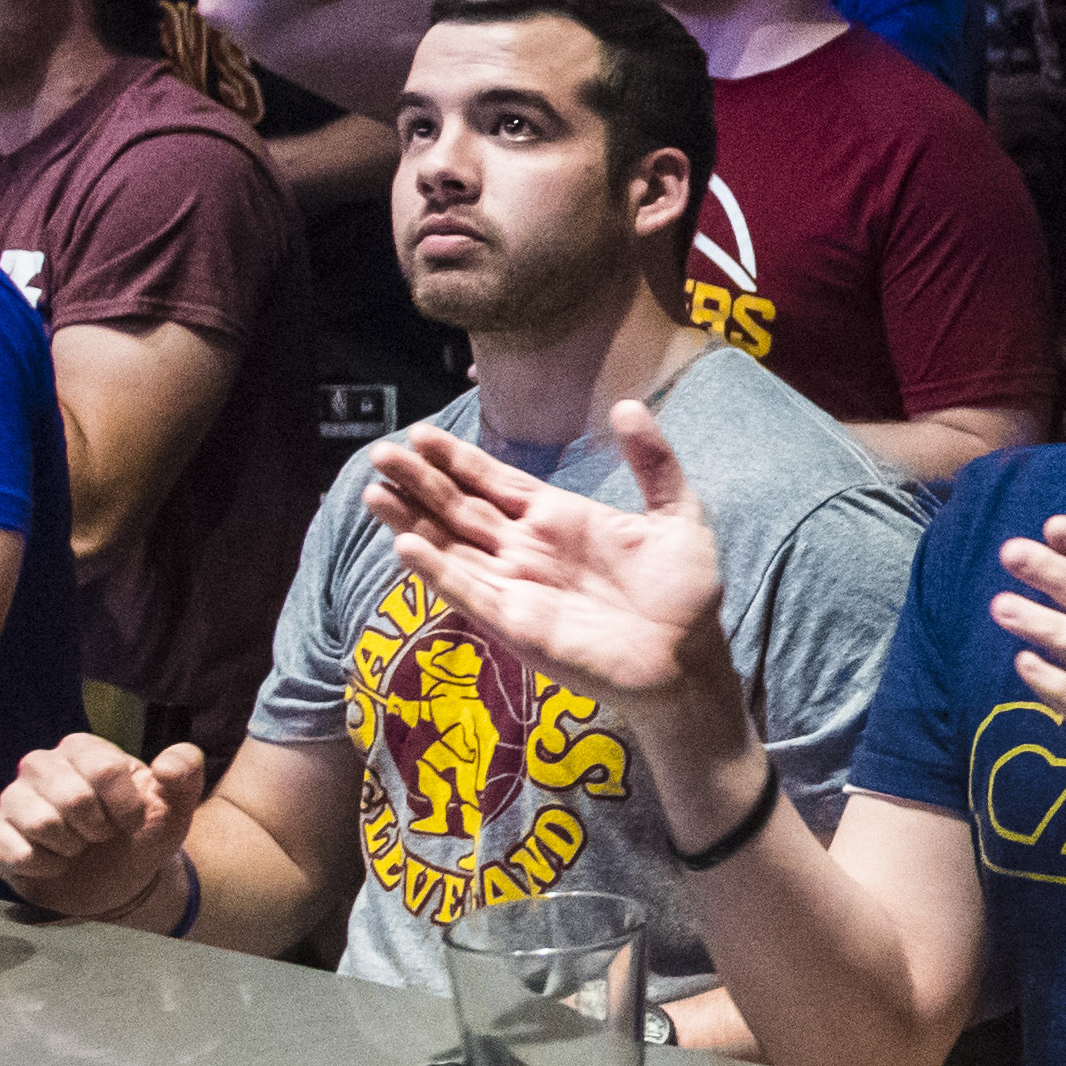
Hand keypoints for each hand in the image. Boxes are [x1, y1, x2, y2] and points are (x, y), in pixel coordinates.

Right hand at [0, 729, 208, 920]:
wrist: (119, 879)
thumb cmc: (142, 832)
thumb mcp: (174, 804)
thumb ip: (185, 772)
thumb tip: (166, 766)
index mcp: (82, 749)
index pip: (104, 769)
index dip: (126, 806)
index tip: (132, 820)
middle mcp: (41, 765)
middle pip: (73, 798)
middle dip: (99, 828)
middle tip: (102, 835)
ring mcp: (13, 799)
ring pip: (43, 823)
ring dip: (73, 847)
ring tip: (78, 846)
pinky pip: (18, 852)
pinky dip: (47, 866)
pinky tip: (55, 863)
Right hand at [364, 410, 741, 718]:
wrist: (691, 660)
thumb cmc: (685, 593)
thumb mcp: (678, 514)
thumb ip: (653, 461)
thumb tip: (628, 404)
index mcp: (559, 518)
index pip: (495, 481)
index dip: (457, 459)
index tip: (421, 433)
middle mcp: (527, 550)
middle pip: (461, 508)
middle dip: (420, 481)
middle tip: (380, 452)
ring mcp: (517, 587)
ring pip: (451, 547)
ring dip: (411, 522)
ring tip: (375, 492)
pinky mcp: (516, 625)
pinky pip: (468, 593)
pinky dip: (437, 572)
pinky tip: (406, 546)